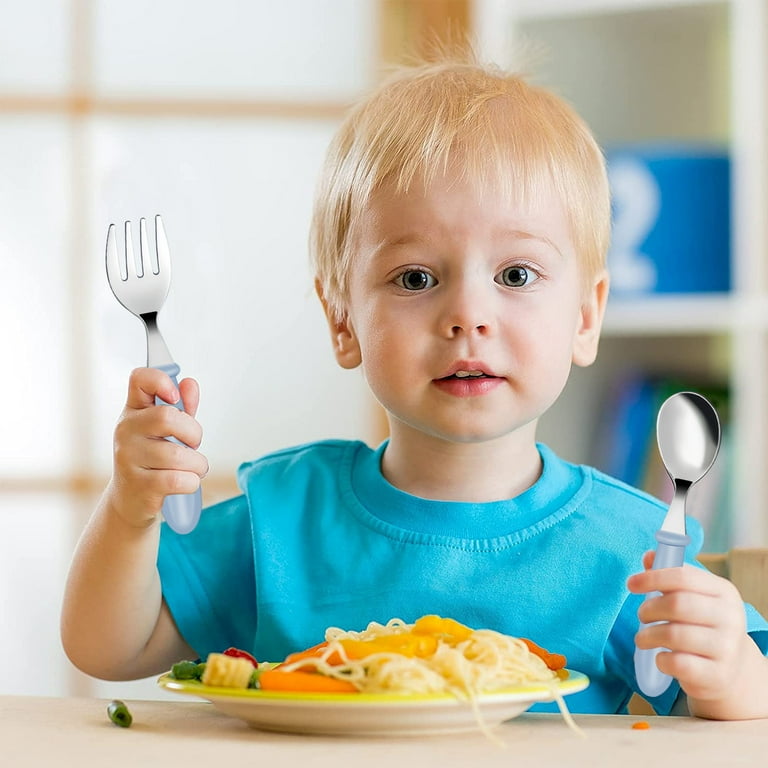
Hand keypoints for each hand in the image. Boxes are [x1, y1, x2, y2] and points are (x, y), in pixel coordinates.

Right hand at [110, 367, 208, 526]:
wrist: (131, 501)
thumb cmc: (154, 459)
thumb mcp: (168, 431)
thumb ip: (183, 407)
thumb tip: (190, 384)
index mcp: (134, 410)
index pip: (139, 379)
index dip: (160, 381)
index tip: (174, 397)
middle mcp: (126, 430)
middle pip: (168, 417)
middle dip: (194, 433)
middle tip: (193, 445)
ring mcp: (128, 458)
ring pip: (179, 455)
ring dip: (198, 464)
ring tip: (192, 468)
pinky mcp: (139, 485)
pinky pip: (180, 479)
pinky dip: (192, 482)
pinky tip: (185, 482)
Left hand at [628, 551, 767, 718]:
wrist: (730, 669)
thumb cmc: (702, 624)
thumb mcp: (693, 596)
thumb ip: (670, 575)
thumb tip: (649, 557)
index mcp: (724, 592)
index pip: (683, 577)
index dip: (652, 578)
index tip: (631, 584)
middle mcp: (731, 618)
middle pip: (677, 604)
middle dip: (649, 609)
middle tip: (641, 616)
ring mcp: (727, 649)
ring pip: (674, 635)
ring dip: (648, 636)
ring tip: (643, 638)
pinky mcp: (718, 676)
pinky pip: (678, 664)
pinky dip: (661, 660)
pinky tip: (660, 657)